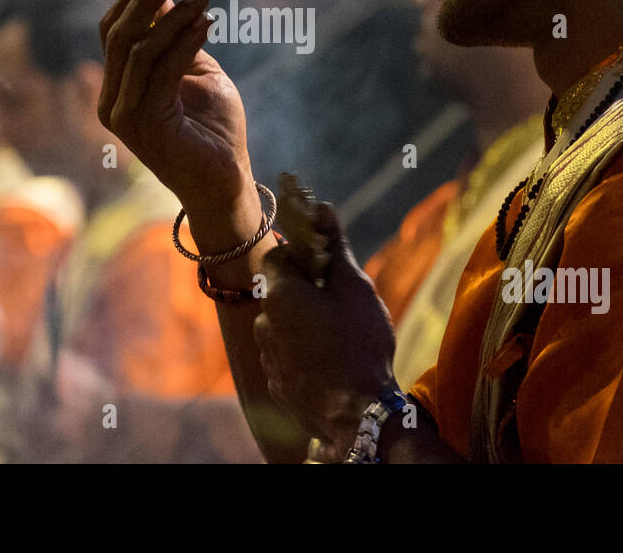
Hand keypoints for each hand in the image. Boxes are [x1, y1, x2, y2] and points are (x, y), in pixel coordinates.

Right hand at [97, 0, 256, 227]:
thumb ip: (176, 40)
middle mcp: (112, 103)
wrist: (226, 184)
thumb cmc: (214, 131)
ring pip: (140, 50)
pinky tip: (206, 23)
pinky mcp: (146, 126)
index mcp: (118, 89)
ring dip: (173, 17)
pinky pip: (163, 71)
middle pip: (118, 36)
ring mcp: (125, 117)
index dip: (132, 0)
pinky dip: (185, 41)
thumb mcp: (196, 73)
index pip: (111, 34)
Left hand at [253, 202, 397, 454]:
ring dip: (304, 322)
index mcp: (279, 294)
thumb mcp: (355, 289)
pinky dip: (302, 351)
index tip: (329, 267)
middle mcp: (263, 323)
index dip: (304, 256)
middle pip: (281, 291)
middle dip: (306, 291)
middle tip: (339, 302)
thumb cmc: (360, 346)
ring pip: (283, 324)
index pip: (278, 255)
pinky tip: (331, 361)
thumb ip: (335, 246)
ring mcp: (267, 356)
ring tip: (338, 336)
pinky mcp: (276, 383)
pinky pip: (286, 354)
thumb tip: (322, 206)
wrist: (358, 417)